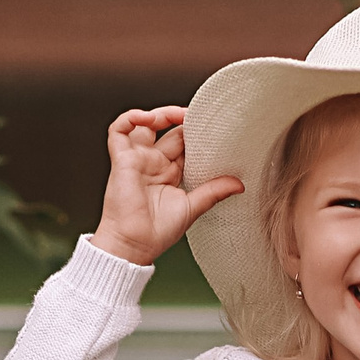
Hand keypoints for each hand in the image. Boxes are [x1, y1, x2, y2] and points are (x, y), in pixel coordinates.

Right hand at [92, 106, 243, 266]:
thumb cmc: (156, 233)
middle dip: (183, 120)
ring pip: (145, 124)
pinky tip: (148, 117)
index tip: (213, 129)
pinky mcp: (121, 159)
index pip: (184, 144)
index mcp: (169, 173)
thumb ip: (214, 192)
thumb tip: (239, 184)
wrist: (134, 245)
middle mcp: (153, 164)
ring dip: (161, 114)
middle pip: (168, 130)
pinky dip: (131, 117)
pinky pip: (119, 129)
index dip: (196, 133)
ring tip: (177, 114)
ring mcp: (137, 159)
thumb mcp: (192, 208)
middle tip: (200, 117)